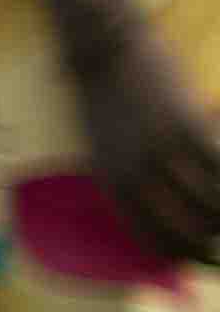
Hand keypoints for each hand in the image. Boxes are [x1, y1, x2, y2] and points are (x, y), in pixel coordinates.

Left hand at [71, 25, 219, 273]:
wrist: (103, 53)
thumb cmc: (107, 103)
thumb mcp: (107, 153)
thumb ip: (133, 184)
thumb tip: (170, 213)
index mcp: (112, 187)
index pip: (155, 241)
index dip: (186, 255)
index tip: (205, 258)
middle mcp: (136, 176)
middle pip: (191, 229)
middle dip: (215, 240)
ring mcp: (162, 151)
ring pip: (213, 203)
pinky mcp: (186, 124)